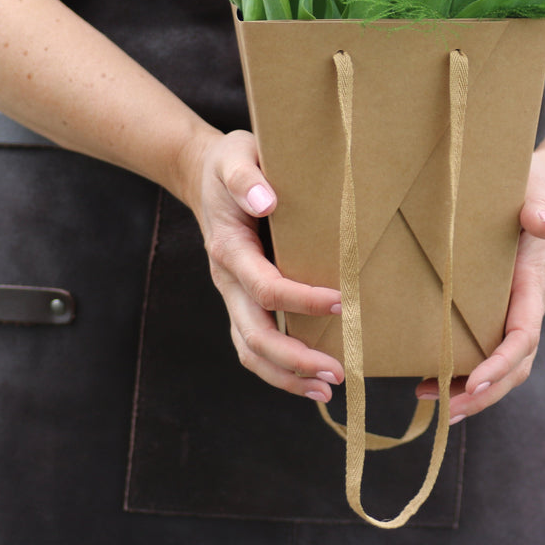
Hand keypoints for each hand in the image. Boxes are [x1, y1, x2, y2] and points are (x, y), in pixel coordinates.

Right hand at [187, 130, 345, 401]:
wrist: (203, 174)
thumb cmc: (230, 164)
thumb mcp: (235, 156)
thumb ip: (247, 177)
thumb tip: (266, 200)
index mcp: (229, 249)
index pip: (265, 286)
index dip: (301, 299)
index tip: (340, 300)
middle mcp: (228, 280)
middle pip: (254, 335)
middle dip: (295, 358)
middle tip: (338, 370)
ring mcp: (233, 295)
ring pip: (251, 350)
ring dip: (287, 375)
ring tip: (328, 388)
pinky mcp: (242, 301)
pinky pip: (255, 344)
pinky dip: (281, 368)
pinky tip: (312, 379)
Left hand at [414, 147, 544, 420]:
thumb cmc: (537, 190)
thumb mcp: (536, 193)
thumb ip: (538, 209)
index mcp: (533, 285)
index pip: (523, 336)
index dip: (500, 363)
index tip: (473, 381)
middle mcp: (526, 307)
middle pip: (514, 367)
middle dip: (484, 393)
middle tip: (447, 410)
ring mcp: (513, 312)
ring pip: (501, 366)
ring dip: (471, 391)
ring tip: (431, 402)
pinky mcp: (497, 310)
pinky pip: (486, 350)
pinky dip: (463, 372)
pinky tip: (432, 379)